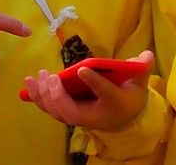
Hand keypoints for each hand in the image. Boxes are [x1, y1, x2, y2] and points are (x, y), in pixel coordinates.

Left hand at [23, 50, 152, 130]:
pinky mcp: (68, 112)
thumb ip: (141, 69)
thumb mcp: (140, 83)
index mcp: (113, 103)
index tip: (82, 69)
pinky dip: (38, 97)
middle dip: (58, 96)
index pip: (103, 93)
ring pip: (56, 111)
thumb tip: (145, 56)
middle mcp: (93, 115)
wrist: (124, 117)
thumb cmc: (130, 97)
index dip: (94, 82)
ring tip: (36, 77)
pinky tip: (30, 82)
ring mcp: (79, 116)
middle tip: (52, 77)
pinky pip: (51, 108)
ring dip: (43, 95)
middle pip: (71, 111)